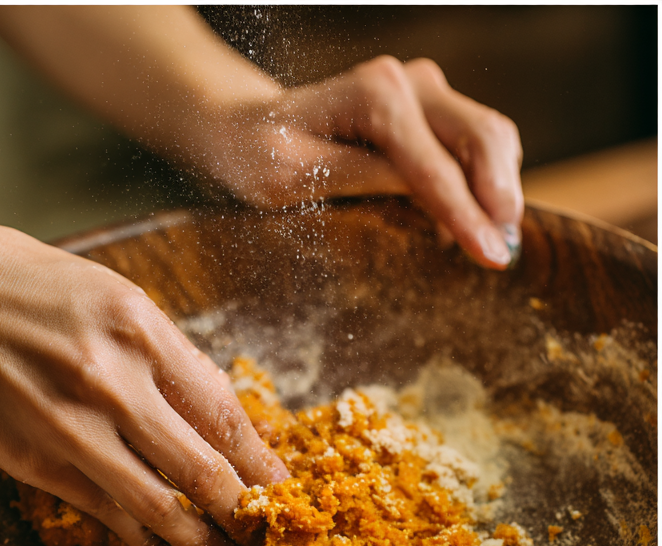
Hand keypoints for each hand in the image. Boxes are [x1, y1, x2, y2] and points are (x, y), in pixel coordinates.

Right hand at [0, 189, 288, 545]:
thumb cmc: (25, 285)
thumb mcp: (109, 294)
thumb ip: (163, 355)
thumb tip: (215, 414)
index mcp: (140, 328)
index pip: (222, 411)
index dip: (259, 460)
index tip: (281, 488)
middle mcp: (113, 379)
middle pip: (202, 466)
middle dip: (241, 510)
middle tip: (262, 534)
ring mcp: (72, 426)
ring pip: (156, 503)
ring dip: (196, 539)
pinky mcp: (38, 460)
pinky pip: (104, 512)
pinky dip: (138, 540)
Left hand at [204, 57, 522, 268]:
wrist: (250, 128)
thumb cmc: (259, 155)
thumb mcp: (291, 178)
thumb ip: (357, 176)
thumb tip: (422, 193)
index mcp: (374, 94)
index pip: (435, 165)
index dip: (467, 215)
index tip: (491, 257)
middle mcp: (408, 81)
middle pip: (484, 136)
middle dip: (501, 198)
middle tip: (502, 254)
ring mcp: (424, 91)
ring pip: (491, 136)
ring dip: (502, 190)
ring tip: (493, 244)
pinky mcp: (430, 110)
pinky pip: (478, 143)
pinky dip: (488, 182)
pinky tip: (476, 223)